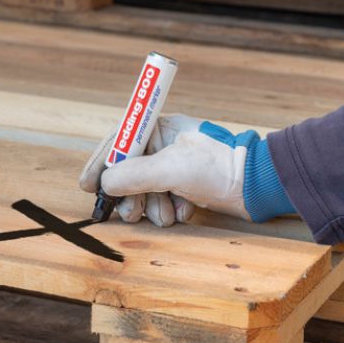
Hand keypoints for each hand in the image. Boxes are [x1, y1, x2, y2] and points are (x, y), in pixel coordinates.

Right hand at [79, 114, 294, 226]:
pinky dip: (172, 209)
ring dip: (153, 207)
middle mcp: (167, 145)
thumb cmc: (218, 167)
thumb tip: (105, 183)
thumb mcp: (170, 168)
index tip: (85, 185)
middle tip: (131, 214)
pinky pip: (166, 200)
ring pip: (147, 190)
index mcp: (161, 128)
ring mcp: (178, 167)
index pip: (119, 141)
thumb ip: (133, 175)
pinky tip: (185, 211)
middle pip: (130, 171)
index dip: (100, 162)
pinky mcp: (189, 186)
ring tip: (167, 214)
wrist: (258, 185)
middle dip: (130, 196)